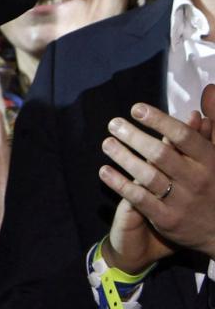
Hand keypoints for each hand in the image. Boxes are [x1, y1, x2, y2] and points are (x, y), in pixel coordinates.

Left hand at [99, 86, 214, 271]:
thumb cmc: (214, 183)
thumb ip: (209, 125)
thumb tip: (208, 89)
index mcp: (210, 161)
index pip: (183, 136)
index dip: (158, 120)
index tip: (135, 108)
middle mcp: (197, 180)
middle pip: (161, 154)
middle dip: (134, 137)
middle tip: (113, 123)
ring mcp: (182, 201)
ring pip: (148, 175)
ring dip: (124, 157)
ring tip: (107, 142)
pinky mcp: (168, 219)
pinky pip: (140, 199)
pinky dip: (120, 184)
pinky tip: (104, 171)